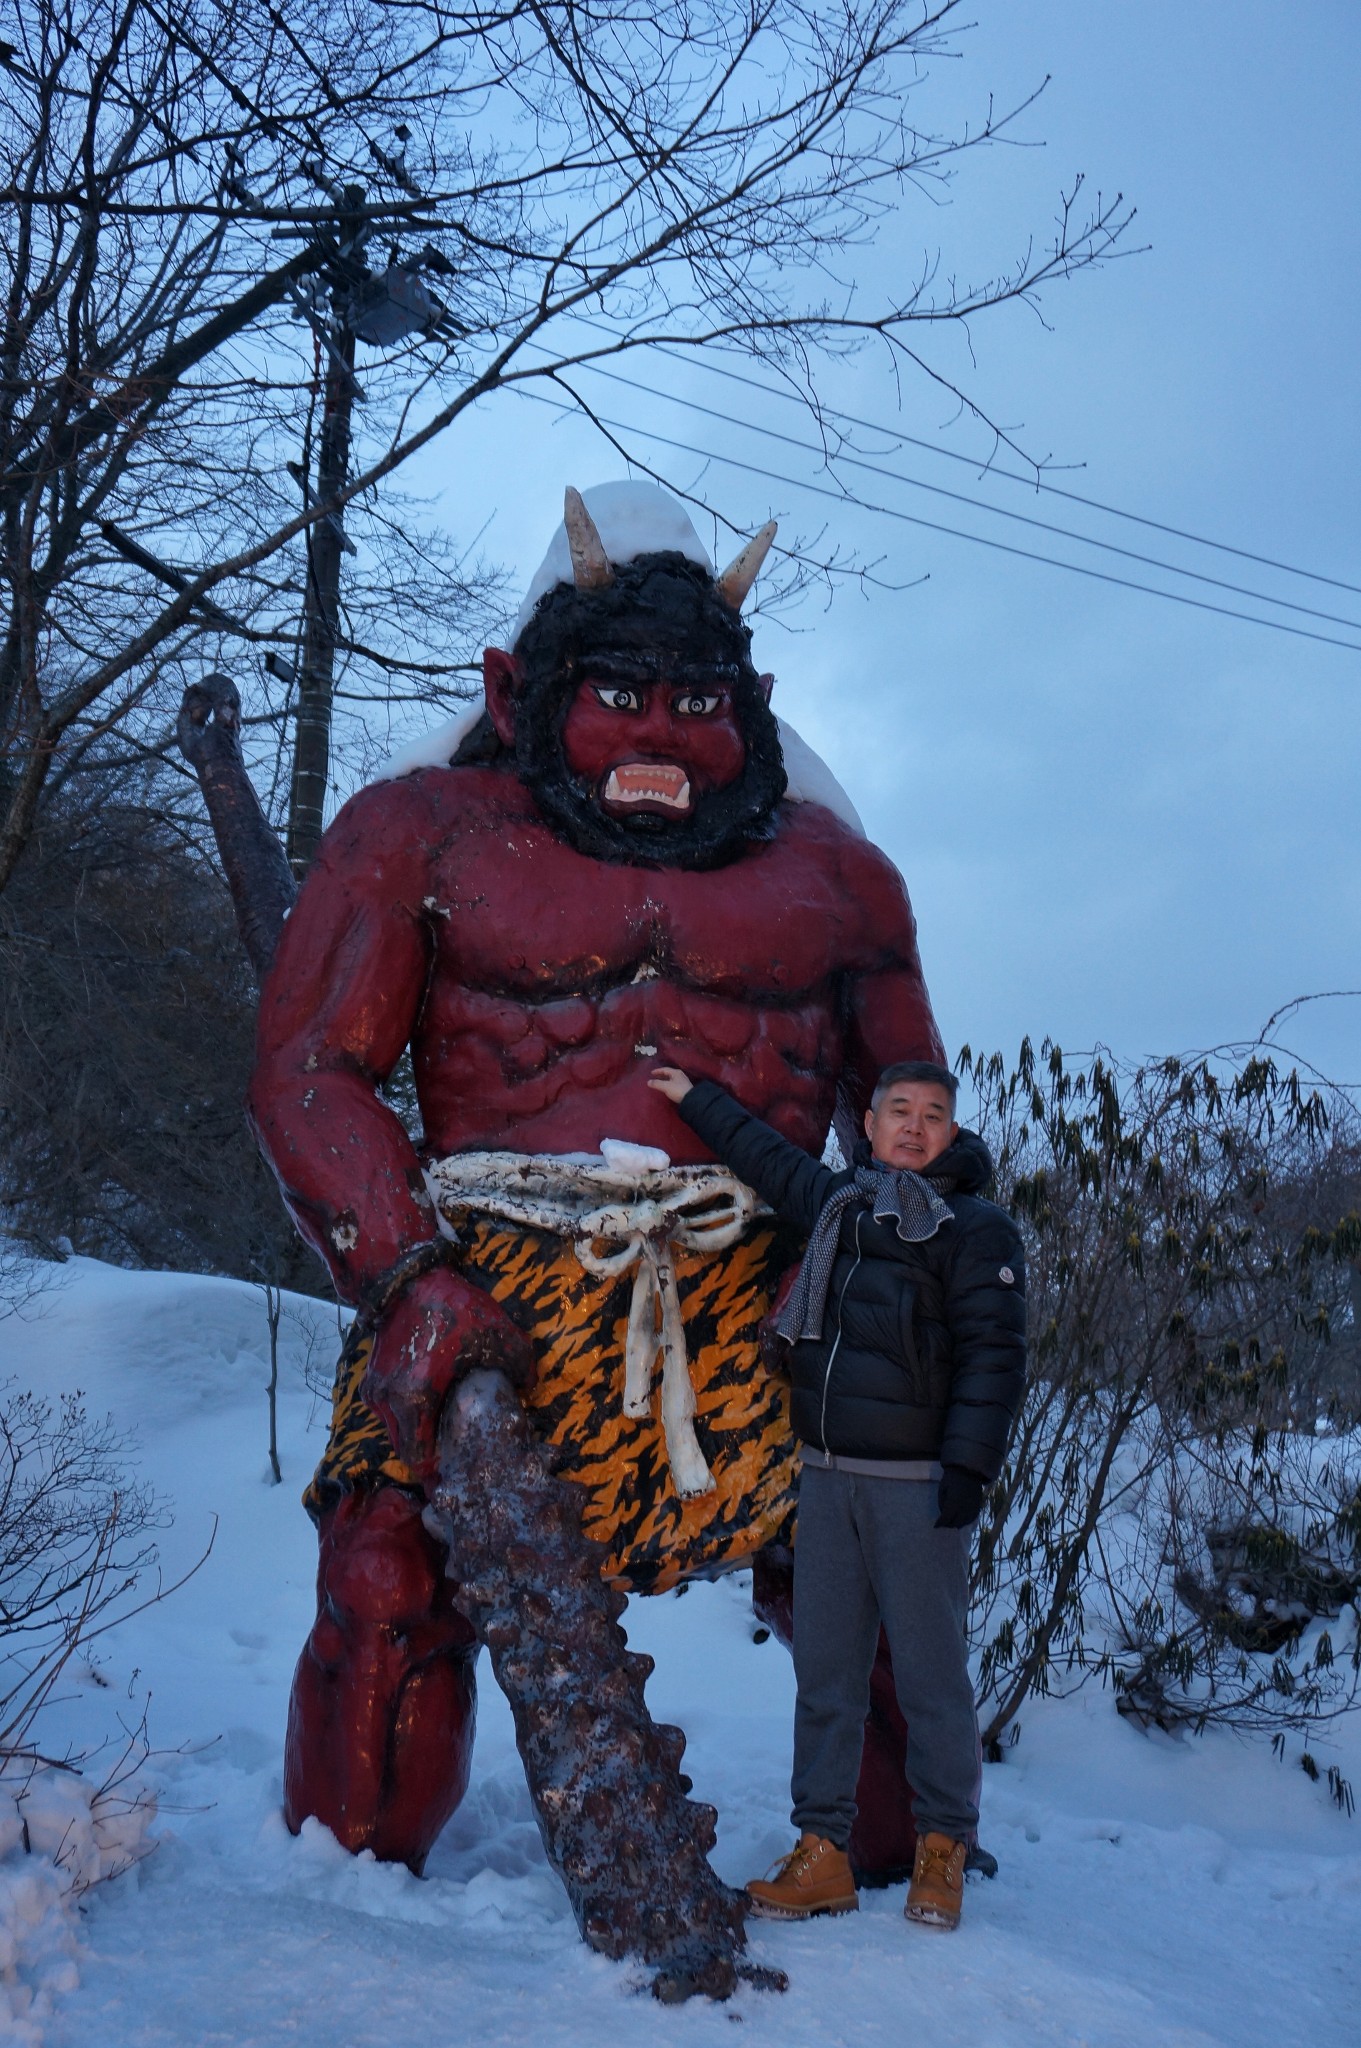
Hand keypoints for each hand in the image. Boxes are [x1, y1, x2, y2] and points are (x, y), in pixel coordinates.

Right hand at [361, 1266, 534, 1487]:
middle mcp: (387, 1402)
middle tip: (457, 1464)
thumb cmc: (449, 1307)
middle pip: (408, 1450)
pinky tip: (432, 1409)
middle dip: (431, 1460)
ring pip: (398, 1431)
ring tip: (446, 1438)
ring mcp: (374, 1390)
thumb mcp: (497, 1334)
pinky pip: (390, 1412)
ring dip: (419, 1438)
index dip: (440, 1474)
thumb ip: (520, 1365)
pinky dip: (408, 1418)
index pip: (421, 1460)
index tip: (460, 1477)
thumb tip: (529, 1386)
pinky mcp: (371, 1377)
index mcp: (414, 1400)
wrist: (406, 1278)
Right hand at [648, 1065, 693, 1103]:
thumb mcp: (666, 1086)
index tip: (651, 1073)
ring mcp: (683, 1081)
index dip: (657, 1071)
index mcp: (676, 1072)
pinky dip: (669, 1084)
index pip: (665, 1069)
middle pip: (669, 1073)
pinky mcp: (684, 1088)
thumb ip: (657, 1083)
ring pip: (672, 1078)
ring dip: (665, 1080)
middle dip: (661, 1075)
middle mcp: (680, 1075)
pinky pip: (674, 1083)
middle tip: (655, 1077)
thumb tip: (648, 1082)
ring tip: (660, 1083)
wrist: (691, 1100)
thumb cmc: (678, 1090)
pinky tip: (667, 1088)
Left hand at [935, 1465, 985, 1528]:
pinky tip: (961, 1519)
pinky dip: (966, 1521)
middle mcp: (964, 1508)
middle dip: (948, 1524)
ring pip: (964, 1523)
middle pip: (955, 1523)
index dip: (940, 1523)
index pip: (946, 1519)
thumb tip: (943, 1513)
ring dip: (957, 1524)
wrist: (969, 1470)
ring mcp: (972, 1508)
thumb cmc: (952, 1478)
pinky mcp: (978, 1506)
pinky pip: (972, 1519)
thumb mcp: (942, 1488)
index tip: (935, 1525)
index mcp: (953, 1503)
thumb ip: (942, 1502)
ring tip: (952, 1521)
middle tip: (943, 1522)